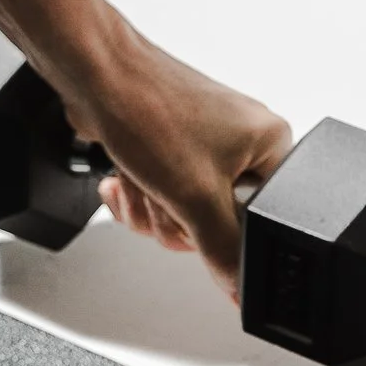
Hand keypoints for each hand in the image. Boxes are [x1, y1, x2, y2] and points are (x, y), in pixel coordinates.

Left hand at [64, 32, 291, 292]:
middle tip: (164, 196)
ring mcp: (204, 143)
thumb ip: (224, 252)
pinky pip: (163, 197)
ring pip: (184, 214)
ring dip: (151, 209)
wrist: (93, 75)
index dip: (224, 233)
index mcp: (271, 142)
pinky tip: (125, 178)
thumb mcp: (195, 197)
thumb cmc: (147, 108)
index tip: (198, 223)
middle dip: (176, 220)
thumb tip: (242, 290)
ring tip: (142, 180)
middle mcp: (243, 140)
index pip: (263, 220)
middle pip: (219, 223)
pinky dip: (138, 196)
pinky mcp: (170, 146)